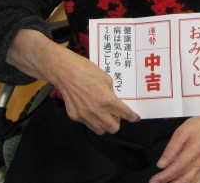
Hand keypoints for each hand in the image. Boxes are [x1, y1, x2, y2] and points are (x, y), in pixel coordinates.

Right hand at [6, 29, 139, 134]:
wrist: (64, 72)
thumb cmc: (86, 70)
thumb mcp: (105, 78)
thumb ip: (111, 92)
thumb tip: (115, 101)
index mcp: (107, 99)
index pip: (125, 114)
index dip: (133, 117)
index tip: (135, 118)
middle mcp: (97, 111)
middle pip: (113, 128)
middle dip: (117, 123)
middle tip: (116, 114)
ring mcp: (85, 115)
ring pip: (100, 130)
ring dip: (105, 124)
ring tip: (103, 113)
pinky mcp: (75, 116)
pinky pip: (87, 123)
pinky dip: (92, 119)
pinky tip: (89, 108)